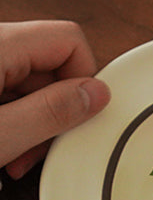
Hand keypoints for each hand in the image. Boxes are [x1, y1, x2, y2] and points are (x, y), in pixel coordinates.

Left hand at [0, 20, 110, 177]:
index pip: (68, 40)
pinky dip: (12, 121)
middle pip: (52, 65)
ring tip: (14, 159)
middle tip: (41, 152)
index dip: (84, 79)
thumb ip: (49, 112)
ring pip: (30, 84)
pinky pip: (7, 93)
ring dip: (33, 122)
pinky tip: (3, 149)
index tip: (77, 119)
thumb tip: (96, 94)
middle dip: (56, 111)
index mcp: (0, 44)